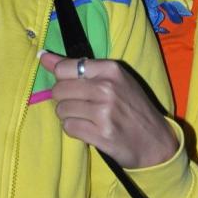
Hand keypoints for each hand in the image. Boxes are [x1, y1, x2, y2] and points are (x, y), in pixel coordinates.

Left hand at [39, 51, 177, 168]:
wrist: (155, 141)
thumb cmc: (132, 107)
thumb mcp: (113, 80)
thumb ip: (78, 67)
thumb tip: (42, 56)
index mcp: (110, 69)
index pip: (66, 67)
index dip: (59, 77)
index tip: (62, 82)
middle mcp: (107, 88)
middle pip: (59, 90)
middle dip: (64, 99)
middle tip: (79, 104)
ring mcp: (104, 112)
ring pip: (62, 110)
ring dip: (69, 116)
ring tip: (86, 118)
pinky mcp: (101, 134)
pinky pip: (69, 128)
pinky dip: (73, 129)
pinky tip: (88, 129)